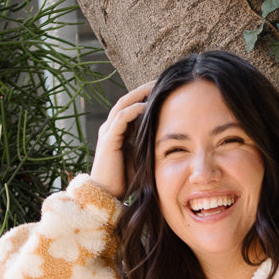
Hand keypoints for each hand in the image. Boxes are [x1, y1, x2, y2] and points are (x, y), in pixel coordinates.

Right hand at [90, 82, 154, 199]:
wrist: (107, 198)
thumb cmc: (125, 182)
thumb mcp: (142, 159)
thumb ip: (150, 146)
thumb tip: (171, 142)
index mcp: (118, 132)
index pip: (132, 106)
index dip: (147, 97)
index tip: (165, 91)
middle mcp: (111, 129)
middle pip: (127, 99)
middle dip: (144, 89)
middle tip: (162, 80)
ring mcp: (108, 133)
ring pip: (123, 104)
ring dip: (140, 94)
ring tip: (156, 86)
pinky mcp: (108, 140)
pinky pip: (121, 118)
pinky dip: (134, 110)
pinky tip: (148, 106)